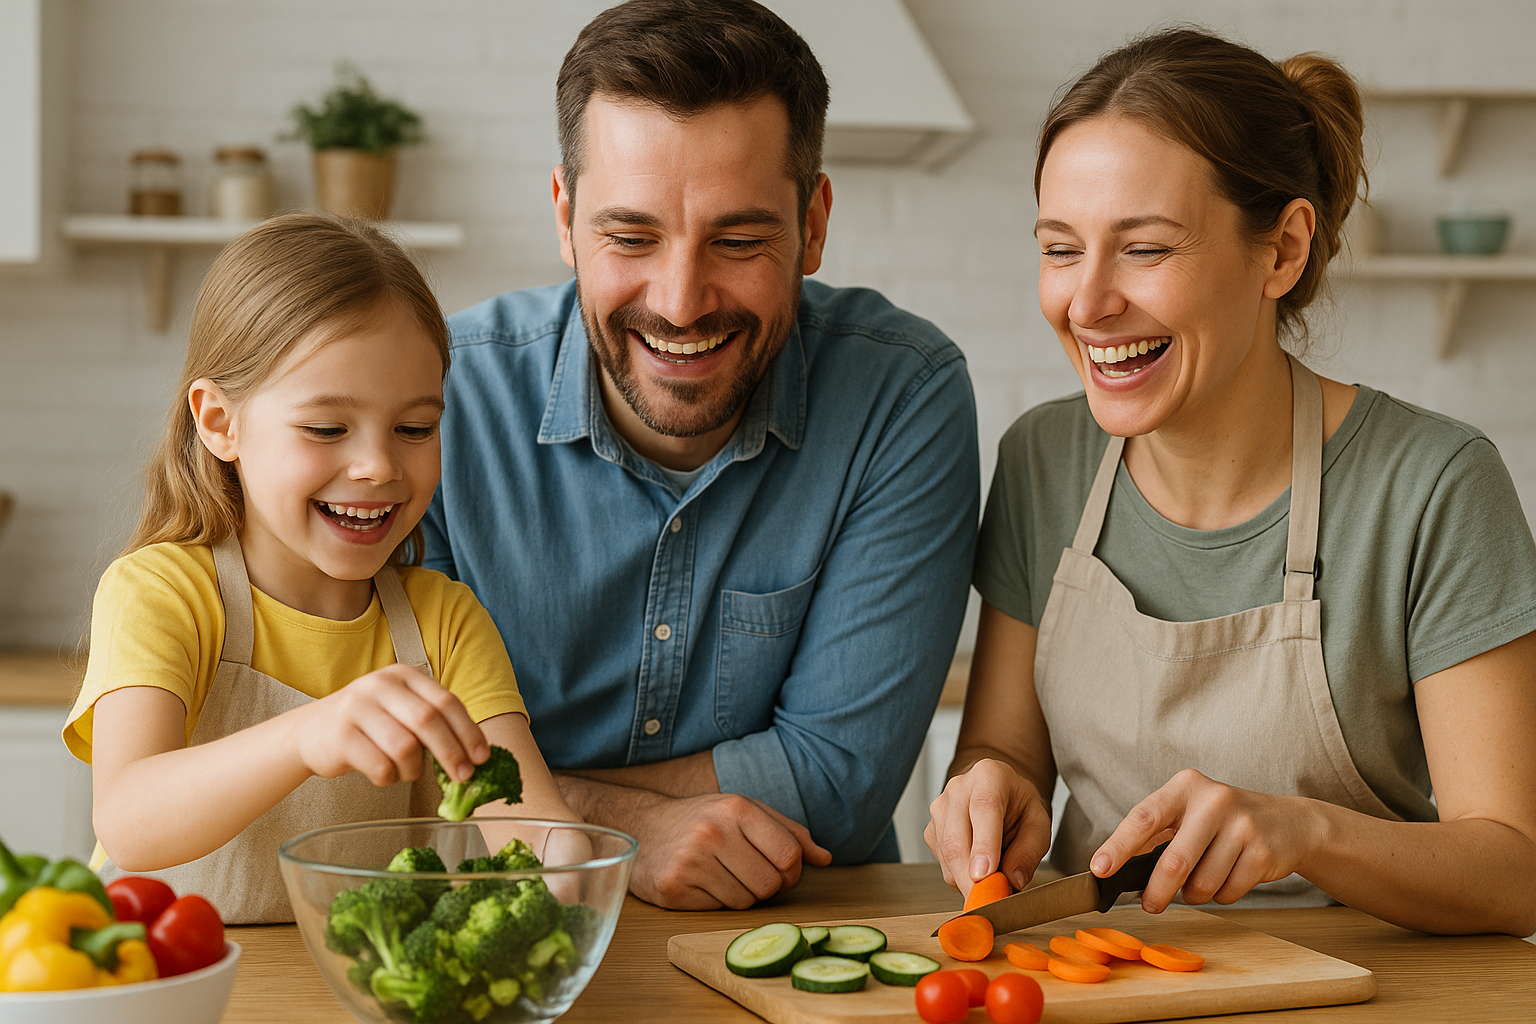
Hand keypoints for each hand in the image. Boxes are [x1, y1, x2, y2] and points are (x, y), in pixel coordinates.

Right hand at [292, 664, 487, 787]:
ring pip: (405, 747)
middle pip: (428, 721)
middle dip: (452, 752)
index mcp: (403, 675)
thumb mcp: (400, 709)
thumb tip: (475, 755)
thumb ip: (432, 721)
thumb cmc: (368, 723)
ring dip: (414, 769)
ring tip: (408, 772)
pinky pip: (380, 766)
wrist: (310, 731)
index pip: (446, 701)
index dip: (468, 731)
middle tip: (464, 776)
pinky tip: (385, 774)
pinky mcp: (340, 736)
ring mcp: (357, 708)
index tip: (483, 757)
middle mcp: (380, 685)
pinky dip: (390, 778)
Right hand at [618, 791, 831, 909]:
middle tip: (753, 875)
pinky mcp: (674, 888)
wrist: (643, 827)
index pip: (790, 855)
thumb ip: (788, 832)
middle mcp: (714, 832)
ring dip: (744, 895)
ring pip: (748, 901)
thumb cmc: (703, 819)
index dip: (793, 870)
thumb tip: (825, 859)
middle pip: (772, 884)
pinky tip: (704, 882)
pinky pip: (720, 909)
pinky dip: (719, 901)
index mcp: (737, 808)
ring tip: (726, 875)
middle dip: (770, 886)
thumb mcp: (745, 812)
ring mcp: (692, 861)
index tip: (781, 870)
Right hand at [925, 758, 1051, 895]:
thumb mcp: (1038, 823)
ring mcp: (939, 809)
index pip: (983, 808)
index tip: (984, 875)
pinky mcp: (931, 830)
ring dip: (968, 880)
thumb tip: (1012, 880)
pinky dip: (961, 877)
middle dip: (971, 878)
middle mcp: (958, 788)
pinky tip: (978, 870)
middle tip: (991, 903)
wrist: (998, 794)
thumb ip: (1030, 850)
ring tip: (994, 882)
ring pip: (947, 856)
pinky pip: (943, 864)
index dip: (983, 844)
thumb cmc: (1019, 807)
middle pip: (956, 838)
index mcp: (989, 775)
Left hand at [1092, 768, 1325, 910]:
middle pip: (1174, 860)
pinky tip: (1229, 876)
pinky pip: (1228, 892)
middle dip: (1157, 891)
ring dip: (1195, 894)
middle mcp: (1213, 800)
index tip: (1099, 869)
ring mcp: (1242, 825)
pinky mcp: (1263, 851)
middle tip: (1150, 905)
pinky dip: (1221, 895)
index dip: (1118, 846)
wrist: (1287, 822)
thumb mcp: (1187, 813)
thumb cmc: (1221, 821)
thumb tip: (1113, 871)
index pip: (1143, 818)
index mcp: (1184, 787)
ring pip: (1202, 883)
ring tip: (1202, 879)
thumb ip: (1155, 837)